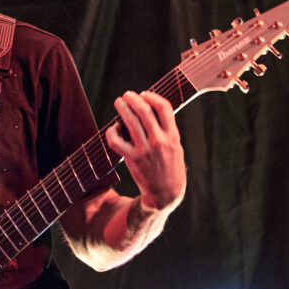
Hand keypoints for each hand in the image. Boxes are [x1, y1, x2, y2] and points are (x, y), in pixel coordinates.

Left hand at [105, 90, 185, 210]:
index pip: (164, 108)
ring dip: (123, 108)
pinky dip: (112, 132)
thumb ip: (167, 132)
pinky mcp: (132, 159)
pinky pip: (117, 141)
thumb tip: (152, 112)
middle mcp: (159, 141)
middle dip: (133, 99)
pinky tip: (113, 128)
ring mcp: (145, 150)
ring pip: (130, 122)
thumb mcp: (176, 148)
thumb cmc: (171, 169)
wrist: (165, 194)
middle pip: (144, 111)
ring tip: (119, 102)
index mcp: (173, 137)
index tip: (144, 94)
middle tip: (127, 95)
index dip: (152, 97)